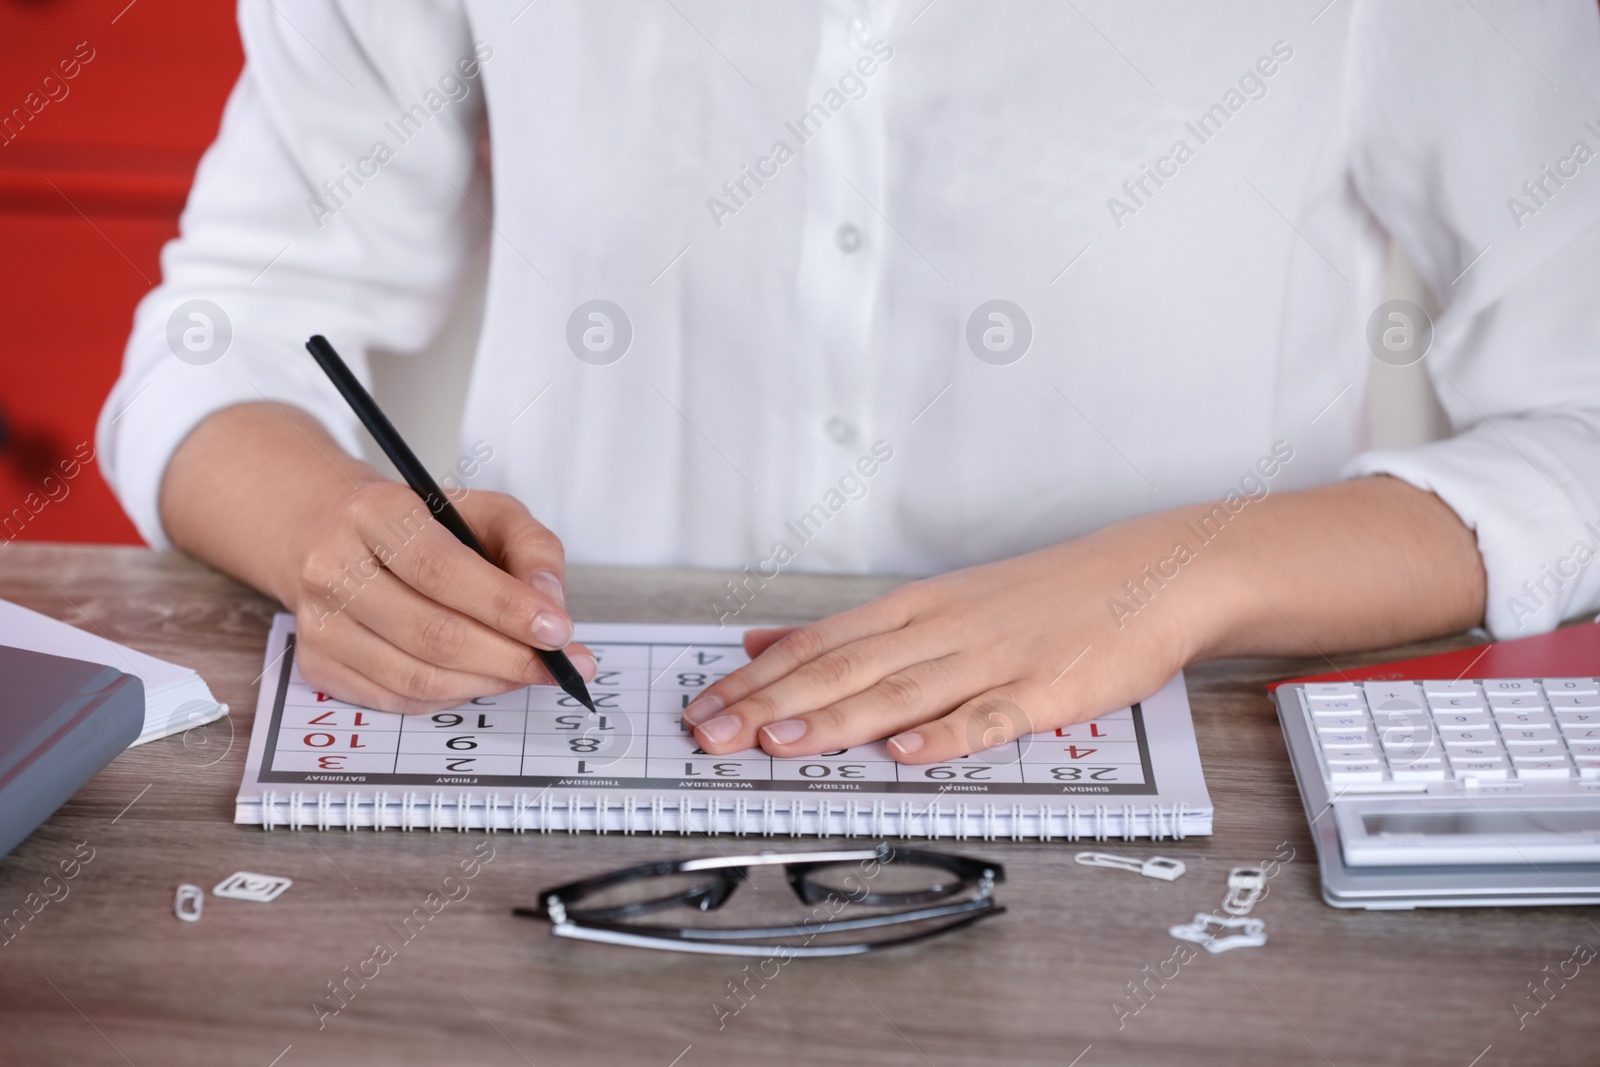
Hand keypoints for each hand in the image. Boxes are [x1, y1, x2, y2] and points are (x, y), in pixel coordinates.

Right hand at [286, 481, 593, 712]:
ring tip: (525, 671)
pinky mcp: (318, 663)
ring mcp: (319, 622)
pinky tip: (480, 677)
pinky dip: (453, 696)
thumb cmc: (423, 525)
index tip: (558, 630)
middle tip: (557, 665)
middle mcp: (334, 568)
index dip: (505, 606)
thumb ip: (531, 547)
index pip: (442, 570)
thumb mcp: (486, 510)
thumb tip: (551, 602)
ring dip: (486, 682)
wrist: (333, 533)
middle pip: (432, 633)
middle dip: (509, 657)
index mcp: (374, 515)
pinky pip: (398, 699)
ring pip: (417, 677)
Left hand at [682, 526, 1215, 762]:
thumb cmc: (1040, 597)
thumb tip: (765, 640)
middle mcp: (941, 630)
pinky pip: (988, 717)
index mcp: (914, 610)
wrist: (1148, 575)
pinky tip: (903, 753)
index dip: (755, 677)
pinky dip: (944, 735)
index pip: (817, 643)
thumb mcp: (936, 600)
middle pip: (843, 668)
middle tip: (710, 732)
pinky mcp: (1045, 691)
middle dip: (768, 702)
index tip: (703, 704)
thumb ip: (850, 630)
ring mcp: (992, 660)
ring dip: (834, 719)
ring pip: (900, 692)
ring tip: (777, 741)